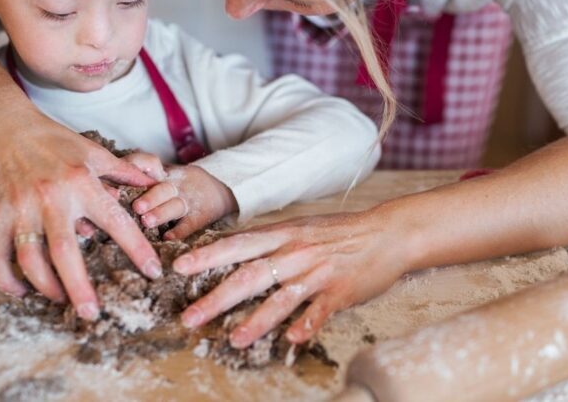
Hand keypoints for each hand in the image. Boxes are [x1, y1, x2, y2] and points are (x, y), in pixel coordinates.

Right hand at [0, 113, 162, 318]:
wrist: (4, 125)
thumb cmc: (54, 140)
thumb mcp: (94, 151)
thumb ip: (125, 172)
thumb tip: (156, 182)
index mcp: (82, 183)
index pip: (116, 222)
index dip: (137, 248)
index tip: (153, 272)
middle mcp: (52, 198)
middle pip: (65, 252)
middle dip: (79, 286)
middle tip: (92, 313)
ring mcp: (20, 208)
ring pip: (29, 258)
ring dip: (45, 286)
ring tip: (61, 300)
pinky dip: (7, 278)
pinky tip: (22, 291)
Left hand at [124, 153, 237, 239]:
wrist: (222, 188)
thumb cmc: (181, 185)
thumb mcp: (164, 174)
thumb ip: (139, 178)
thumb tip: (107, 190)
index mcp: (163, 173)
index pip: (147, 162)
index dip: (137, 167)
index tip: (122, 179)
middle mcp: (176, 185)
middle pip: (163, 187)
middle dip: (150, 196)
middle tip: (136, 207)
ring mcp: (189, 200)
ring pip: (175, 205)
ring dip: (160, 212)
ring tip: (147, 221)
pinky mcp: (201, 215)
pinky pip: (190, 224)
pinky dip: (180, 231)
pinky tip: (168, 237)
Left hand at [171, 209, 412, 347]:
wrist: (387, 233)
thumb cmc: (340, 232)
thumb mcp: (300, 227)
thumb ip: (269, 240)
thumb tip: (231, 249)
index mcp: (283, 234)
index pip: (238, 244)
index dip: (208, 255)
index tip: (180, 267)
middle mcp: (296, 252)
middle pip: (250, 275)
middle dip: (216, 298)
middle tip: (189, 318)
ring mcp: (318, 273)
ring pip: (281, 298)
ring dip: (256, 321)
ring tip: (234, 339)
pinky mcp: (340, 292)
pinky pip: (320, 311)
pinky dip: (306, 325)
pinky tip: (292, 340)